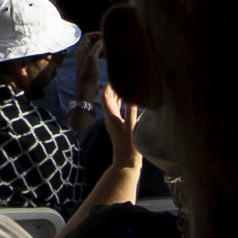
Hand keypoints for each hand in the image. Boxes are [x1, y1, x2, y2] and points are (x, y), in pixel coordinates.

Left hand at [88, 72, 144, 192]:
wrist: (126, 163)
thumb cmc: (129, 148)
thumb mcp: (131, 129)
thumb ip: (130, 113)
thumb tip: (132, 97)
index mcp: (110, 117)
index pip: (105, 96)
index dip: (109, 85)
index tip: (117, 75)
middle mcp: (110, 117)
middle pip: (108, 97)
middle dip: (114, 86)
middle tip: (124, 76)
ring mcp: (114, 121)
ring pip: (113, 102)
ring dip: (118, 92)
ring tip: (127, 83)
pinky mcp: (119, 125)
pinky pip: (118, 108)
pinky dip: (122, 100)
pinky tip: (130, 98)